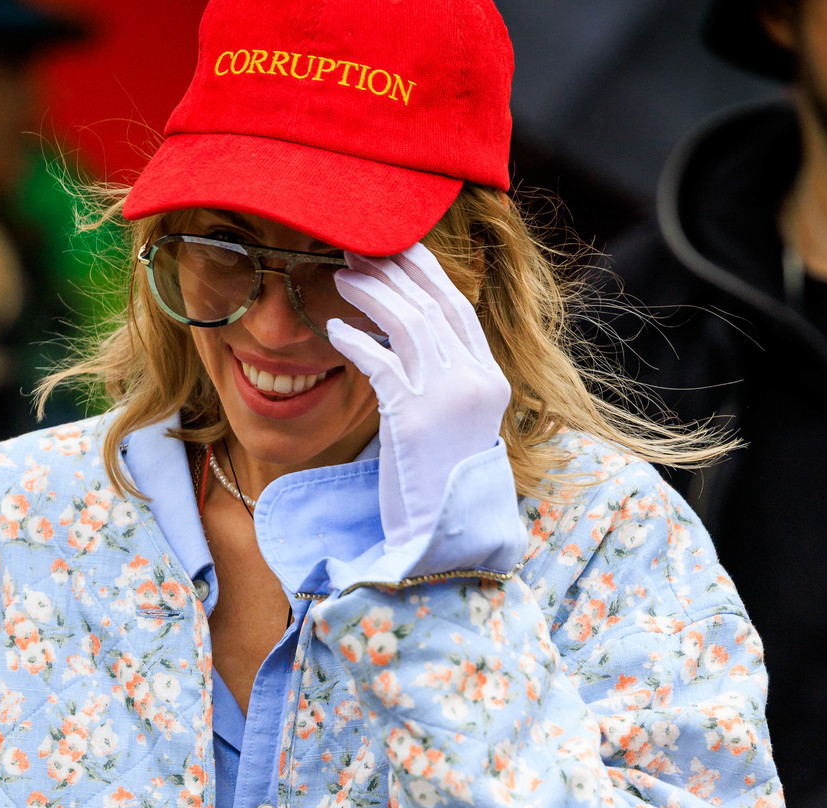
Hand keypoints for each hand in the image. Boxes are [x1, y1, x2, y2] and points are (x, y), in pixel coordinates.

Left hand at [326, 241, 511, 557]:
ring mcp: (446, 397)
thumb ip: (446, 383)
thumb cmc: (443, 488)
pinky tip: (335, 329)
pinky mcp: (413, 417)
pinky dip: (355, 340)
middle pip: (432, 305)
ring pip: (407, 322)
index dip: (427, 274)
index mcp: (491, 380)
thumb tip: (411, 344)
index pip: (459, 309)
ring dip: (370, 294)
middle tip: (358, 248)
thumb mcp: (457, 427)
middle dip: (394, 270)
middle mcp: (475, 381)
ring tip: (341, 277)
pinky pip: (379, 361)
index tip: (400, 249)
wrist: (446, 540)